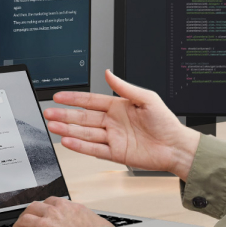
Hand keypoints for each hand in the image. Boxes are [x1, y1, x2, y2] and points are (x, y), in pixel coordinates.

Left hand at [0, 197, 112, 226]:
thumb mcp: (94, 220)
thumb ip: (84, 220)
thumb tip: (89, 226)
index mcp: (67, 206)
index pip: (48, 202)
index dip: (41, 209)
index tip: (39, 213)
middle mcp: (54, 213)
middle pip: (32, 208)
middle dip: (26, 216)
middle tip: (24, 224)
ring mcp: (46, 226)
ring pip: (23, 220)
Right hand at [45, 70, 201, 180]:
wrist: (176, 146)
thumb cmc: (166, 122)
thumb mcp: (146, 98)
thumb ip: (125, 87)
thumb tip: (109, 73)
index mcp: (118, 107)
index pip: (90, 101)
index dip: (74, 98)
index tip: (59, 96)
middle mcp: (113, 122)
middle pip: (83, 118)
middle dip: (65, 115)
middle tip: (49, 113)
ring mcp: (113, 138)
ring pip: (85, 134)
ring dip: (68, 130)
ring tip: (53, 127)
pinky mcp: (116, 153)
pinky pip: (94, 149)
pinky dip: (81, 146)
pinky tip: (68, 142)